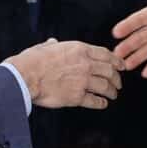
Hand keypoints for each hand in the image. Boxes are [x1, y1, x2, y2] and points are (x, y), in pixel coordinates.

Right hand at [5, 39, 121, 109]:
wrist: (25, 76)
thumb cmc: (32, 61)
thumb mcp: (45, 47)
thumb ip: (53, 45)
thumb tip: (53, 43)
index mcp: (79, 50)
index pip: (105, 55)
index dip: (116, 61)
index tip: (121, 66)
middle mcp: (85, 64)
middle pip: (109, 71)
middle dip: (117, 78)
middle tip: (118, 83)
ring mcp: (82, 81)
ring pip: (105, 87)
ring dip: (111, 91)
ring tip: (113, 95)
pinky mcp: (77, 97)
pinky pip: (94, 101)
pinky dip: (101, 103)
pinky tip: (102, 104)